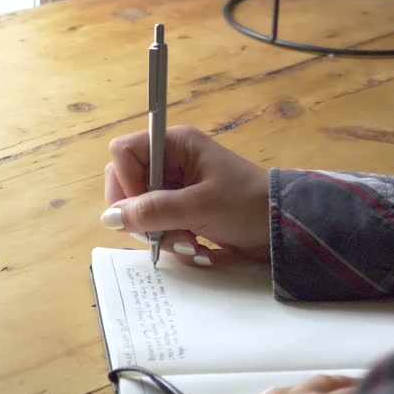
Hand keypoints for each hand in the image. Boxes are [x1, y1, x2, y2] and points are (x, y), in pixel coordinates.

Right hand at [103, 126, 270, 264]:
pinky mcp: (184, 211)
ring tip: (193, 245)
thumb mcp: (199, 207)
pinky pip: (161, 227)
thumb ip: (153, 210)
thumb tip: (110, 218)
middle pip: (128, 185)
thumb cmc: (247, 206)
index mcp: (176, 145)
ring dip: (164, 235)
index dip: (125, 183)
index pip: (123, 153)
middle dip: (145, 217)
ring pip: (143, 212)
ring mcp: (177, 188)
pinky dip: (176, 241)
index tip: (141, 210)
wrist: (284, 229)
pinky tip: (199, 249)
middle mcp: (171, 162)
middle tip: (167, 235)